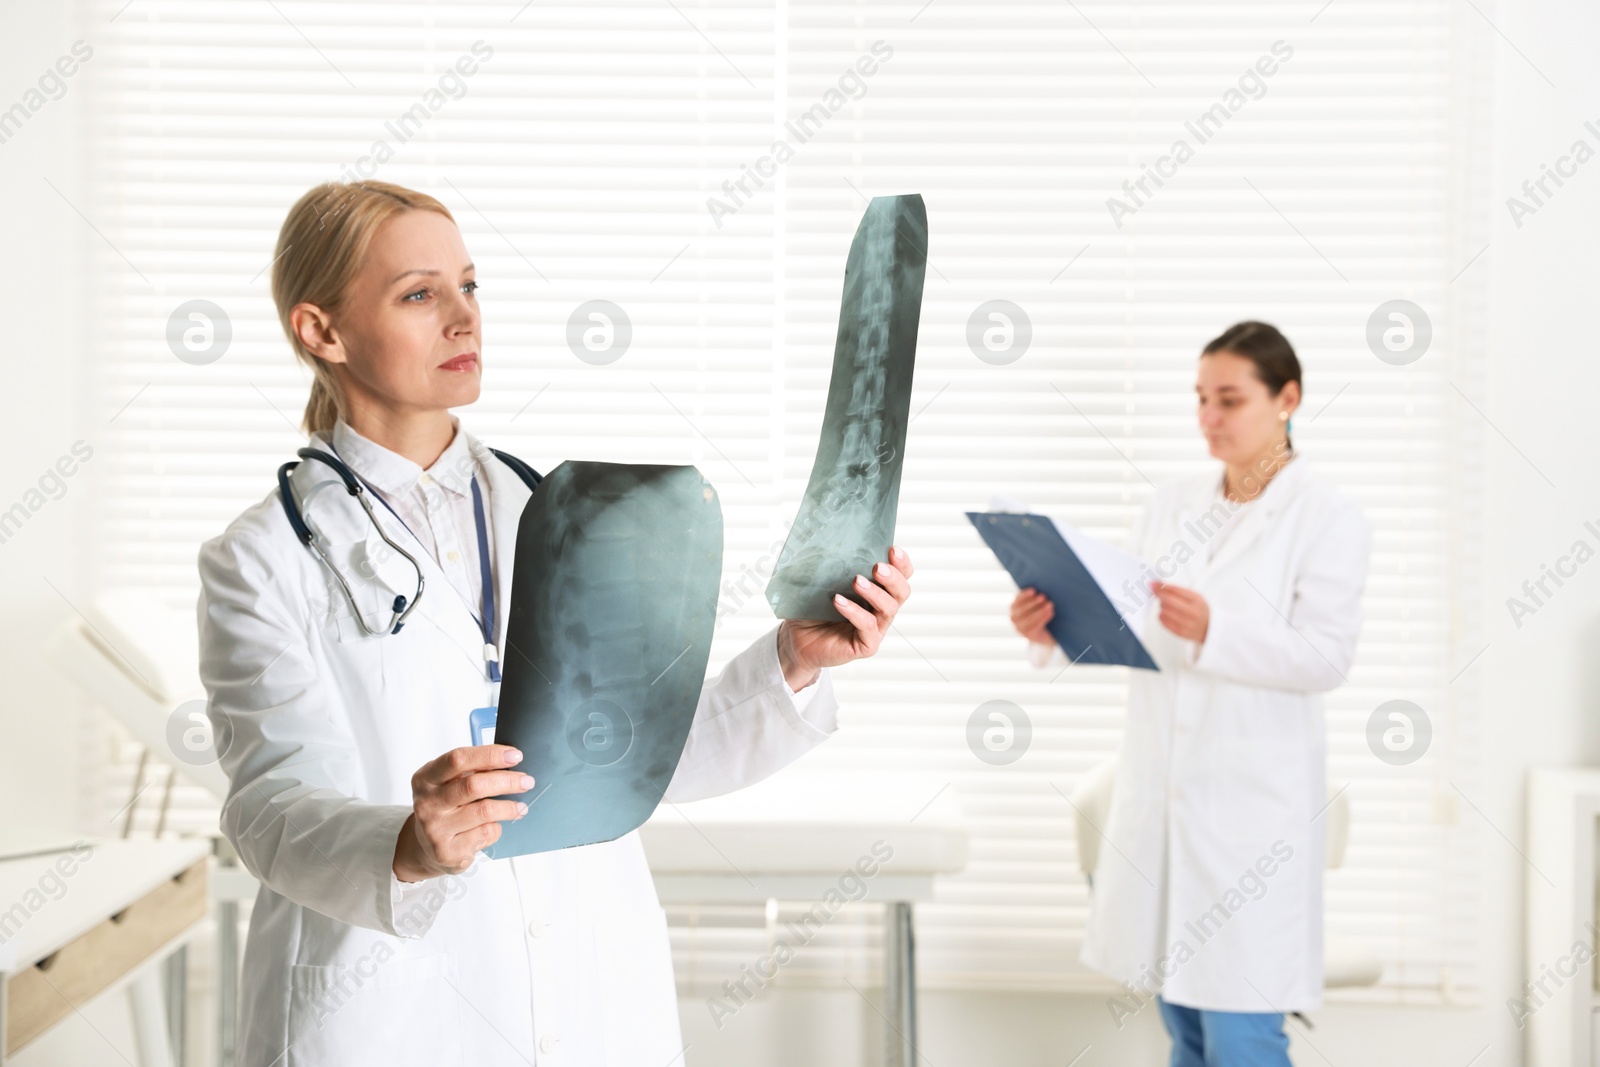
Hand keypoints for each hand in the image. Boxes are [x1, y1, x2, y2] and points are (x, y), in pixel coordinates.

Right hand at [393, 744, 531, 881]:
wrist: (423, 849)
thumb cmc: (445, 808)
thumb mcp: (448, 784)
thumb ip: (472, 772)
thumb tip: (510, 762)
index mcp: (425, 778)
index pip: (458, 760)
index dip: (490, 755)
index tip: (515, 755)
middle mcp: (426, 803)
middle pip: (473, 785)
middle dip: (507, 781)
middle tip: (527, 781)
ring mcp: (434, 829)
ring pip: (484, 811)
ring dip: (509, 807)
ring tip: (521, 807)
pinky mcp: (446, 851)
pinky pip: (485, 833)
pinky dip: (496, 828)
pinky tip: (495, 826)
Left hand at [776, 546, 914, 690]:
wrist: (796, 640)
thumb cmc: (813, 609)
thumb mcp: (823, 582)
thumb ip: (834, 566)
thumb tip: (830, 542)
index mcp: (878, 591)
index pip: (901, 575)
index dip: (901, 563)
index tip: (892, 549)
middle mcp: (881, 610)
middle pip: (902, 592)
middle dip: (893, 577)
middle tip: (877, 567)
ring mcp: (876, 629)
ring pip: (888, 609)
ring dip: (874, 593)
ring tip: (856, 581)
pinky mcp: (866, 645)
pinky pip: (868, 627)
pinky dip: (855, 612)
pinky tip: (838, 601)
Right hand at [1010, 588, 1054, 643]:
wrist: (1046, 633)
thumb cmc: (1041, 613)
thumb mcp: (1036, 604)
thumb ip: (1035, 596)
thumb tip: (1042, 587)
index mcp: (1014, 608)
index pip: (1017, 600)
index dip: (1024, 595)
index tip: (1034, 590)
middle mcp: (1014, 619)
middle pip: (1022, 610)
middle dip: (1033, 603)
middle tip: (1043, 596)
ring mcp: (1021, 629)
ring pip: (1028, 619)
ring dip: (1040, 611)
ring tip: (1050, 604)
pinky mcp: (1030, 636)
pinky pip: (1035, 627)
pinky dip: (1043, 619)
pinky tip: (1051, 613)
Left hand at [1150, 580, 1208, 642]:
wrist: (1209, 628)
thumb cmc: (1200, 611)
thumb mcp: (1196, 597)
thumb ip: (1179, 590)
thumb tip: (1160, 585)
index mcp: (1197, 600)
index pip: (1175, 590)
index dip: (1161, 586)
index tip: (1154, 583)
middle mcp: (1192, 612)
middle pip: (1168, 600)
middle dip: (1159, 594)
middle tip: (1155, 591)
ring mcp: (1186, 623)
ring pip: (1164, 610)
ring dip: (1161, 605)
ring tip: (1166, 604)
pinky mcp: (1179, 632)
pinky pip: (1163, 621)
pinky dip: (1161, 615)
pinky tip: (1167, 613)